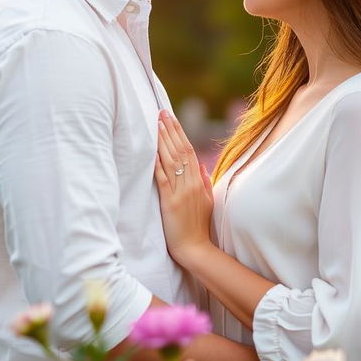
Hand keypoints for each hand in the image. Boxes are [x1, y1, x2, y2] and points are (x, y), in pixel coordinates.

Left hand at [155, 111, 213, 265]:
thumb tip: (201, 165)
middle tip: (161, 112)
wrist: (195, 248)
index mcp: (199, 181)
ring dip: (163, 141)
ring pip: (172, 161)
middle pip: (180, 151)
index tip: (171, 118)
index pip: (189, 151)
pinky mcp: (170, 202)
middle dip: (170, 130)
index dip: (179, 133)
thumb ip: (205, 182)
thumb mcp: (208, 201)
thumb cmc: (199, 226)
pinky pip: (163, 179)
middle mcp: (191, 183)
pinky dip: (158, 164)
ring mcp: (181, 192)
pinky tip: (152, 151)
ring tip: (156, 124)